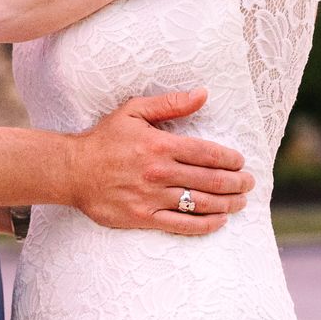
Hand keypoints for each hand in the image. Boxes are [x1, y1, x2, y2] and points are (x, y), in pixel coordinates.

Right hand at [64, 89, 252, 235]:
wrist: (73, 170)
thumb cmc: (105, 139)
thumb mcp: (133, 111)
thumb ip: (170, 104)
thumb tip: (203, 94)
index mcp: (159, 145)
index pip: (207, 153)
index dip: (230, 159)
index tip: (240, 162)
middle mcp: (159, 172)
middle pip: (210, 180)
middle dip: (236, 183)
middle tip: (248, 183)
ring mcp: (151, 197)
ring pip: (201, 203)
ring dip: (227, 204)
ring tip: (240, 202)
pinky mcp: (143, 217)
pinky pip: (182, 225)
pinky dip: (206, 225)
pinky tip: (219, 221)